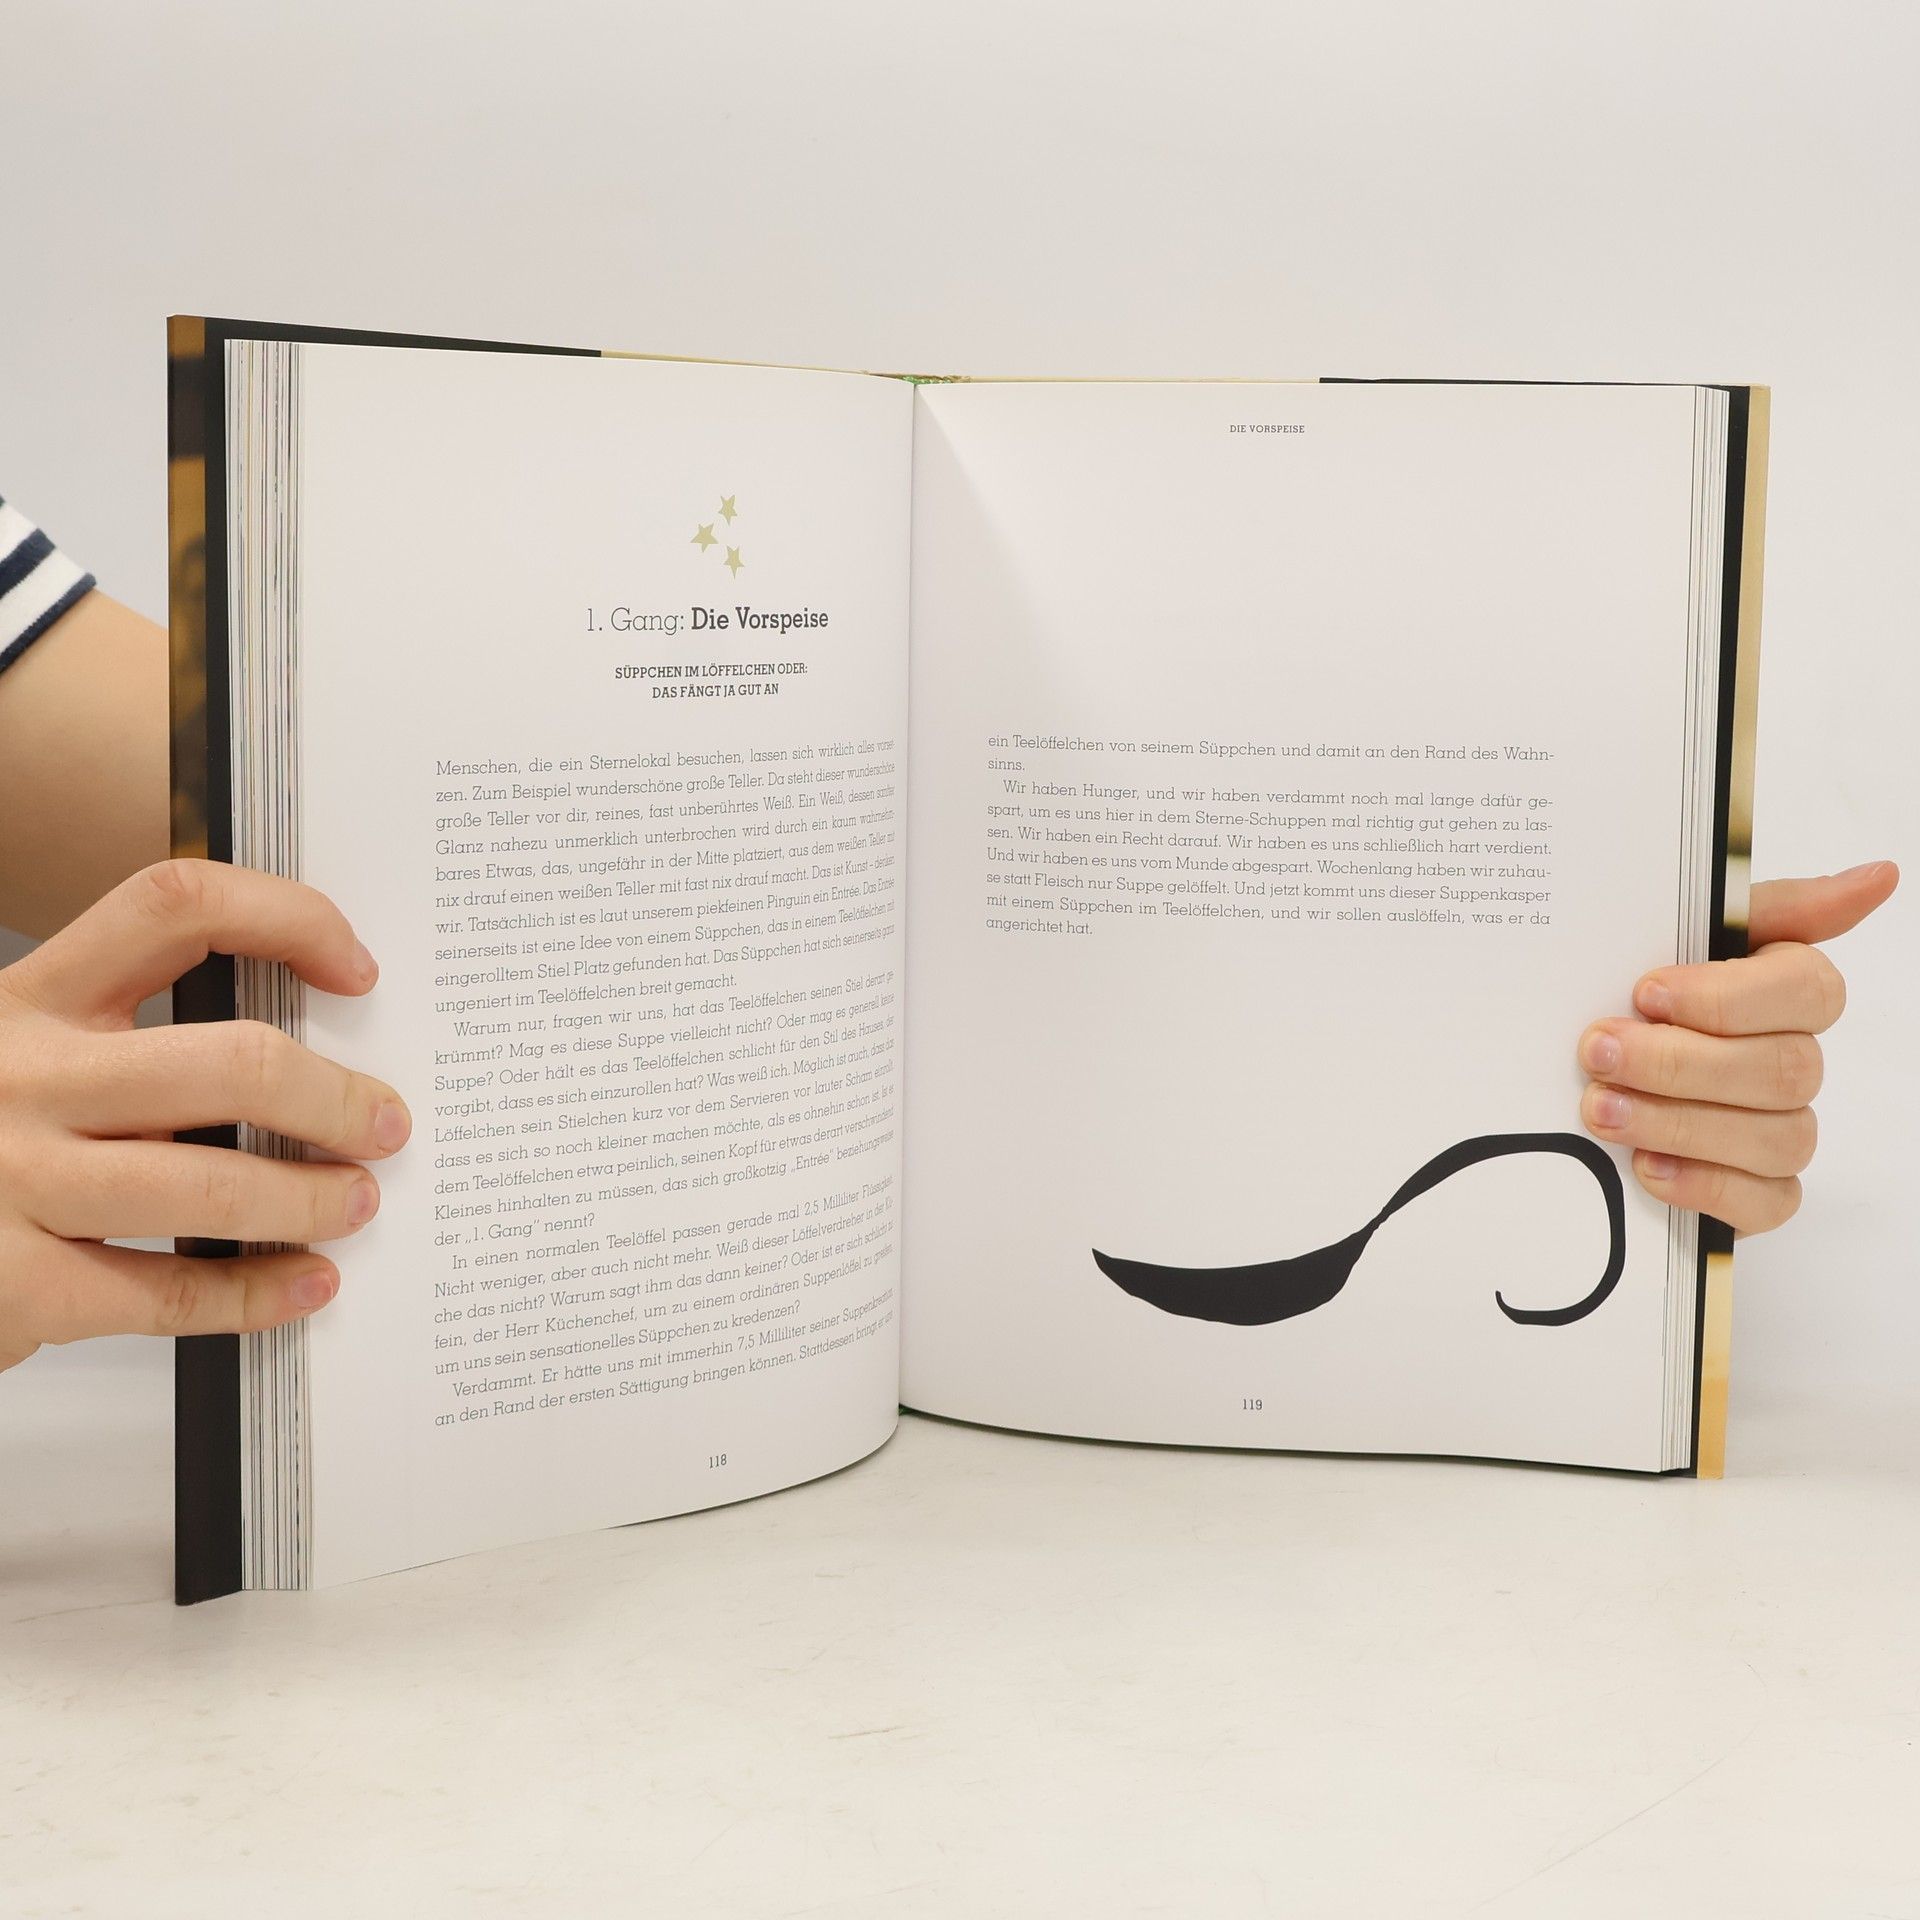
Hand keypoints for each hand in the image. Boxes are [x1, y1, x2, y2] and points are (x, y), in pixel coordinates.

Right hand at [0, 859, 410, 1372]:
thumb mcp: (28, 1064)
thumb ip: (131, 1051)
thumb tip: (305, 1068)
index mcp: (30, 999)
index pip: (173, 906)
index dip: (286, 917)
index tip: (357, 968)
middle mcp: (19, 1075)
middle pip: (231, 1060)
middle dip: (335, 1098)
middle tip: (385, 1124)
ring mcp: (11, 1179)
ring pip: (211, 1182)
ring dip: (309, 1198)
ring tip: (355, 1204)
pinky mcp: (12, 1285)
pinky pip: (167, 1292)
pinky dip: (254, 1294)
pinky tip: (302, 1285)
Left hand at [1577, 861, 1898, 1234]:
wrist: (1569, 1066)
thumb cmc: (1633, 998)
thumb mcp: (1679, 932)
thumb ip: (1769, 905)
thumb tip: (1880, 875)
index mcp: (1782, 991)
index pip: (1809, 990)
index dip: (1727, 997)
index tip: (1646, 991)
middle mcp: (1793, 1060)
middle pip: (1782, 1069)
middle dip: (1678, 1063)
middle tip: (1597, 1050)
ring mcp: (1782, 1128)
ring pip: (1775, 1137)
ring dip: (1676, 1121)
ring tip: (1600, 1107)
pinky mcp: (1760, 1192)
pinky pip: (1767, 1201)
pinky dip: (1703, 1184)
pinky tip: (1647, 1167)